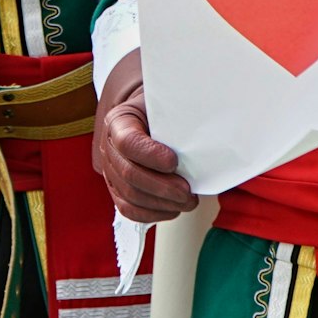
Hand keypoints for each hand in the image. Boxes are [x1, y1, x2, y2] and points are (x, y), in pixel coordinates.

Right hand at [91, 50, 196, 222]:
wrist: (147, 119)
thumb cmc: (161, 111)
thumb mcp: (166, 104)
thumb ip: (176, 113)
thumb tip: (208, 125)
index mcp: (118, 121)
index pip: (127, 142)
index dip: (151, 155)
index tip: (175, 161)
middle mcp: (109, 147)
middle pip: (128, 174)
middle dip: (162, 187)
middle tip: (187, 192)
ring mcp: (110, 171)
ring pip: (129, 196)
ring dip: (161, 204)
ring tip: (186, 201)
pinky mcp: (117, 190)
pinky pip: (129, 210)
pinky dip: (153, 214)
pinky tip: (173, 209)